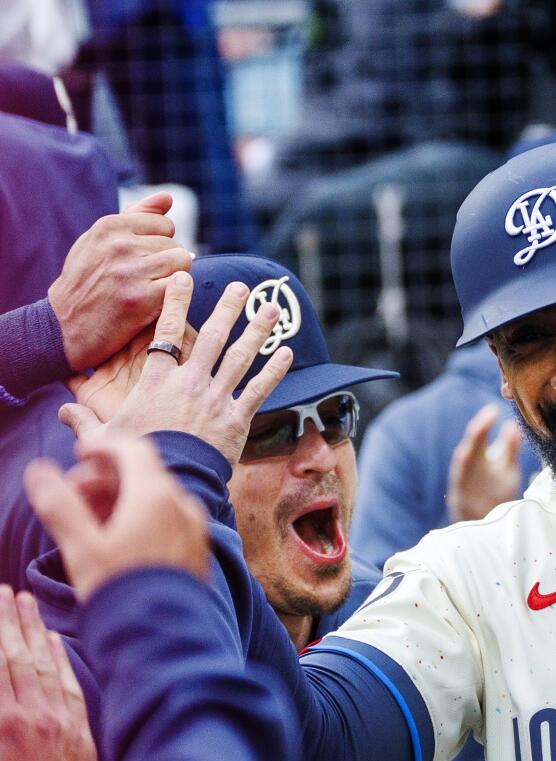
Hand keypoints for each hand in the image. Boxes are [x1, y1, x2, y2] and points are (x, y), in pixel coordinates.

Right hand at [0, 587, 100, 760]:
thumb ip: (0, 719)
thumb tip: (3, 689)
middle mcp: (28, 716)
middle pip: (13, 656)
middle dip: (6, 620)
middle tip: (2, 590)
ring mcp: (57, 721)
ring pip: (42, 664)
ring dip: (31, 630)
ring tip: (23, 600)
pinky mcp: (79, 731)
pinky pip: (68, 684)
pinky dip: (59, 657)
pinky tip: (52, 638)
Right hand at [23, 435, 211, 601]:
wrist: (164, 639)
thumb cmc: (121, 591)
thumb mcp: (81, 547)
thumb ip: (59, 504)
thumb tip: (38, 470)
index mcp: (157, 496)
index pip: (133, 449)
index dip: (102, 446)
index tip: (78, 455)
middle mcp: (184, 507)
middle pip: (142, 473)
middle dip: (103, 477)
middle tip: (72, 495)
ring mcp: (194, 530)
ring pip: (155, 498)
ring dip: (119, 498)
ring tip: (88, 521)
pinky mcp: (196, 552)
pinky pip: (168, 521)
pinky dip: (140, 517)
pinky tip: (115, 540)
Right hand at [50, 191, 193, 372]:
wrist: (63, 326)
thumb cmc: (86, 281)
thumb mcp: (100, 241)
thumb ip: (136, 216)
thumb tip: (167, 197)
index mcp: (109, 226)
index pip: (164, 224)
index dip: (160, 244)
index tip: (144, 261)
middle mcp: (120, 244)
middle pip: (175, 244)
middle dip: (168, 262)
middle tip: (146, 280)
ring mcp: (131, 271)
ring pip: (183, 262)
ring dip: (174, 278)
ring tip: (152, 289)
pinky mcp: (142, 298)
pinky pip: (181, 286)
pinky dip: (175, 296)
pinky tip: (156, 303)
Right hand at [60, 271, 294, 463]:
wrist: (172, 482)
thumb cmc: (137, 459)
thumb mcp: (104, 438)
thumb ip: (83, 420)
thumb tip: (62, 411)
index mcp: (157, 381)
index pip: (165, 333)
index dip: (173, 303)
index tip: (182, 278)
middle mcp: (189, 383)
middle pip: (211, 337)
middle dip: (227, 309)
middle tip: (239, 286)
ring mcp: (216, 399)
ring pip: (240, 357)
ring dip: (257, 330)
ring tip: (271, 309)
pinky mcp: (236, 420)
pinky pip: (259, 390)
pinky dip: (274, 370)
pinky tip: (287, 352)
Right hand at [447, 405, 524, 523]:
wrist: (485, 523)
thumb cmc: (495, 492)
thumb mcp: (505, 467)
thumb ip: (508, 448)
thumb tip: (514, 424)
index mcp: (478, 457)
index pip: (480, 436)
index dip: (485, 422)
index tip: (493, 409)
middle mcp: (469, 467)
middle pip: (471, 446)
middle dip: (478, 431)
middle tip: (487, 416)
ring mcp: (463, 483)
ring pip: (463, 465)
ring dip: (468, 451)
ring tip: (475, 436)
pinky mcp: (461, 499)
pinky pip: (460, 487)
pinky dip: (462, 476)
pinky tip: (465, 463)